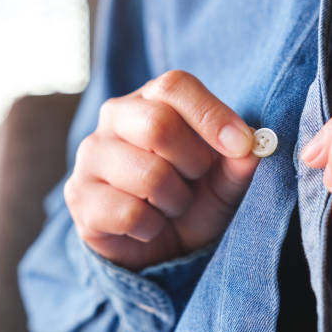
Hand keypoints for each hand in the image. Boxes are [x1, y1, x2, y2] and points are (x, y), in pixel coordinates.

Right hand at [65, 70, 258, 269]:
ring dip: (175, 201)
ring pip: (148, 174)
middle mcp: (114, 119)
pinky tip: (148, 225)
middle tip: (194, 180)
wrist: (156, 246)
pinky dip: (152, 227)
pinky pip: (129, 212)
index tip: (241, 144)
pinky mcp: (79, 196)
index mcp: (150, 100)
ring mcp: (90, 157)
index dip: (212, 115)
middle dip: (193, 163)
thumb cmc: (192, 200)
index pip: (174, 86)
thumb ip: (238, 163)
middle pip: (157, 125)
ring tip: (171, 206)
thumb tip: (253, 146)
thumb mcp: (224, 182)